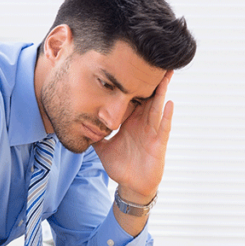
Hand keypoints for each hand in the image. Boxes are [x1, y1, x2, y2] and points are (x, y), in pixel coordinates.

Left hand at [93, 70, 173, 203]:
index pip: (133, 98)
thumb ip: (93, 134)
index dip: (133, 83)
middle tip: (155, 61)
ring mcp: (152, 132)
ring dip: (161, 92)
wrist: (131, 184)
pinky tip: (169, 103)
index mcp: (131, 121)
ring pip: (157, 108)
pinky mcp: (158, 143)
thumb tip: (76, 126)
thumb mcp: (102, 147)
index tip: (132, 65)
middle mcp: (143, 123)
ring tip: (165, 76)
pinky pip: (163, 127)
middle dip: (152, 81)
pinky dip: (165, 116)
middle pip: (149, 97)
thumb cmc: (121, 165)